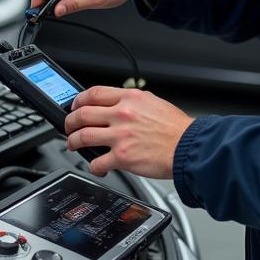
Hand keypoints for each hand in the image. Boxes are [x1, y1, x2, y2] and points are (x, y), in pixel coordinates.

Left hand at [64, 85, 193, 178]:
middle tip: (69, 127)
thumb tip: (117, 106)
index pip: (94, 93)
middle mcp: (122, 114)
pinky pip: (97, 161)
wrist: (190, 147)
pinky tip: (96, 166)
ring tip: (73, 144)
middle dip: (70, 121)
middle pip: (83, 114)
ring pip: (83, 136)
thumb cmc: (177, 129)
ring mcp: (120, 136)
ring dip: (73, 141)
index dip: (79, 100)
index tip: (76, 105)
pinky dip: (93, 165)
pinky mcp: (122, 157)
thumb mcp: (153, 103)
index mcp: (130, 98)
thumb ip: (133, 103)